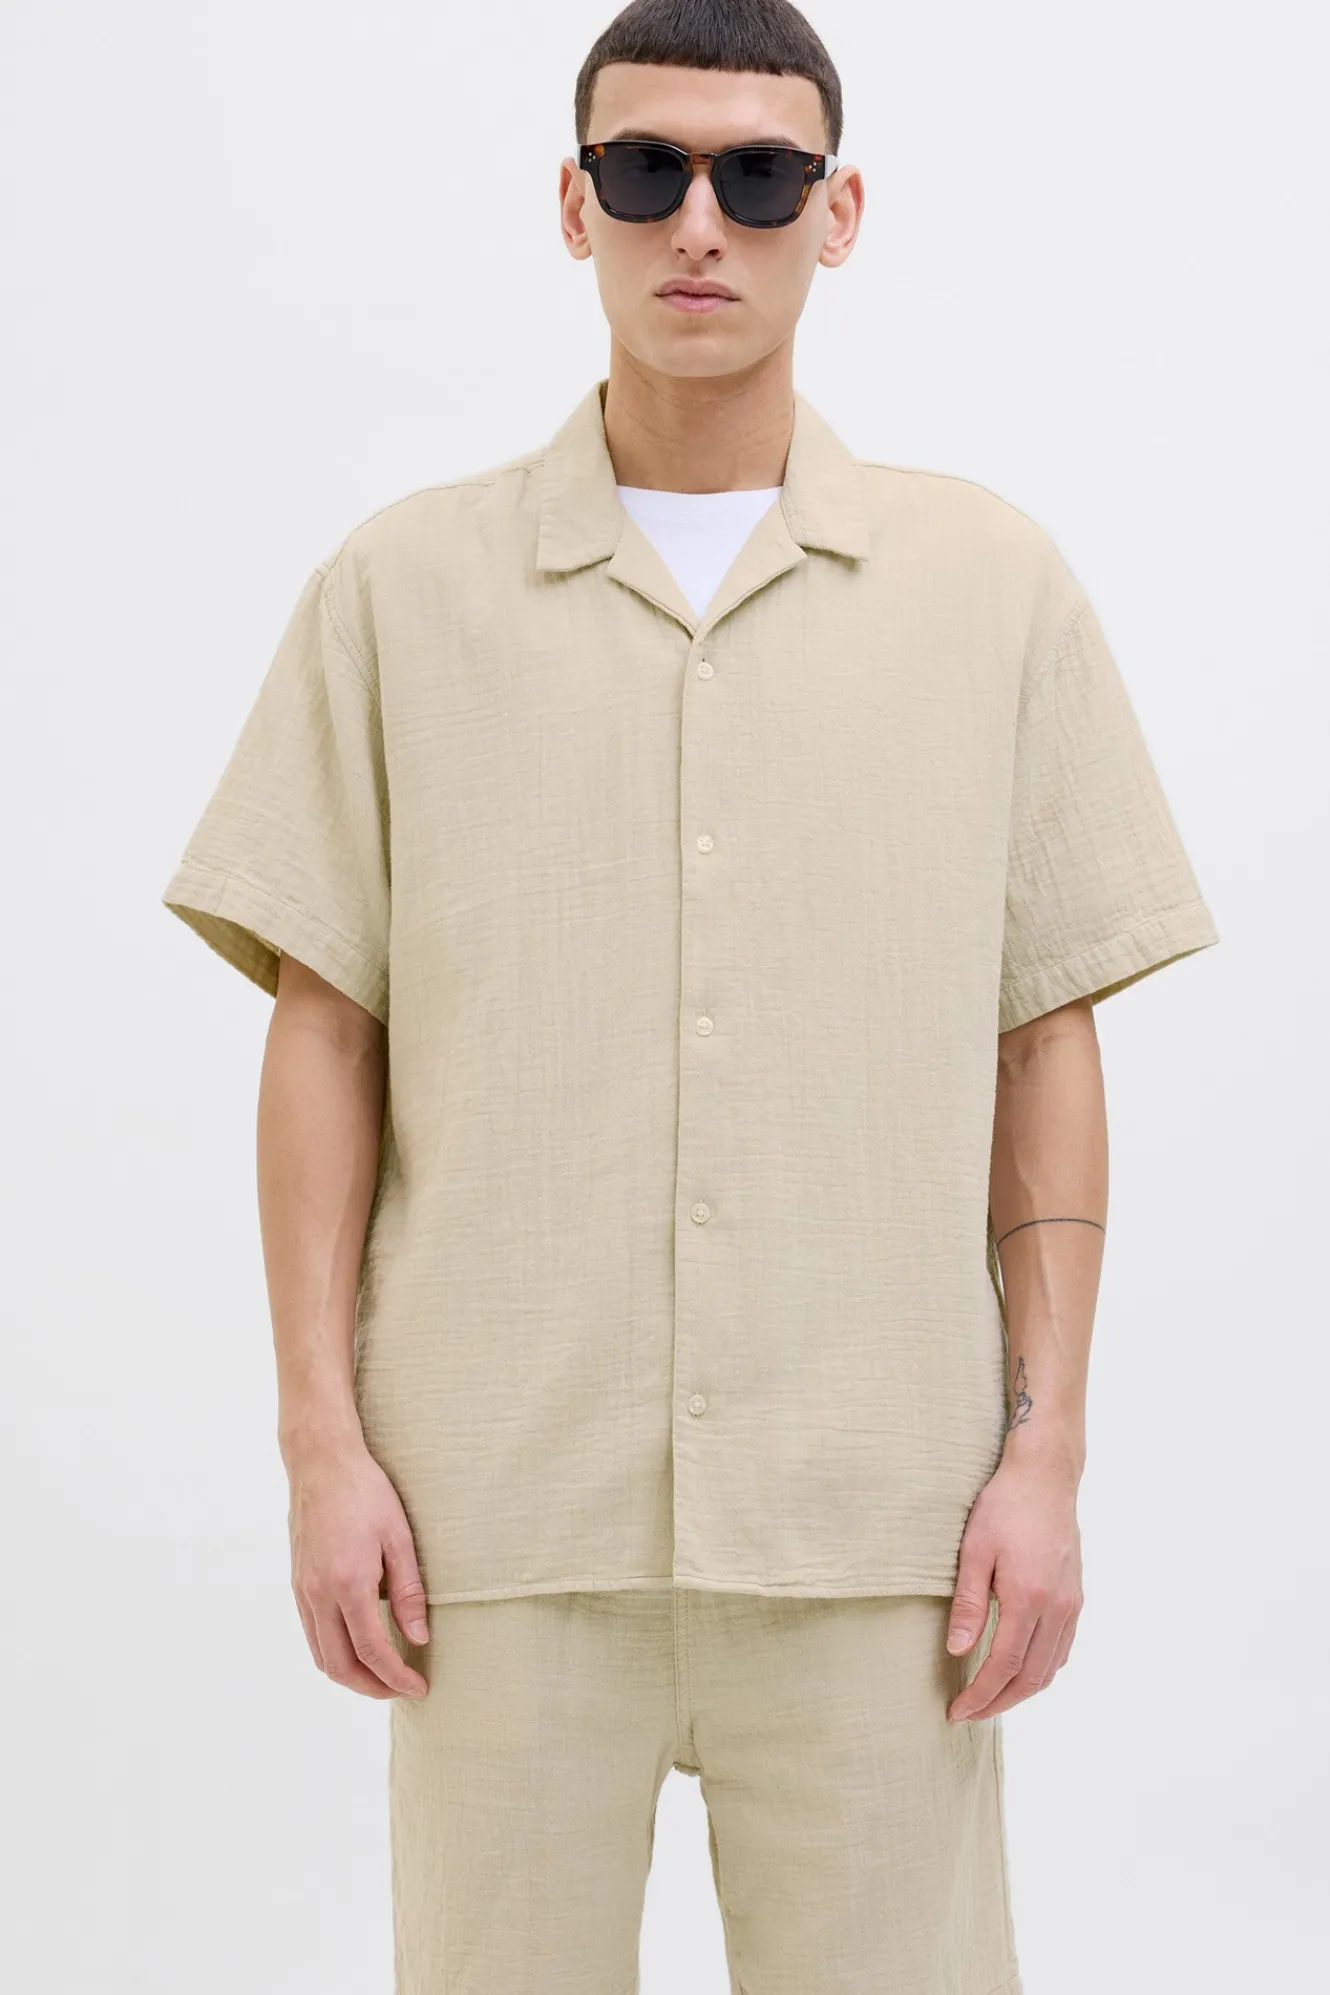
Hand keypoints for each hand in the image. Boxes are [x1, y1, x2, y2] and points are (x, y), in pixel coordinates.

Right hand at [286, 1439, 430, 1699]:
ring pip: (321, 1656)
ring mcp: (303, 1591)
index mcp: (347, 1583)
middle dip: (372, 1687)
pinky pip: (312, 1635)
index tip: (419, 1687)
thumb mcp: (399, 1537)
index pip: (372, 1651)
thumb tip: (419, 1638)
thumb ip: (408, 1591)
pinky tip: (357, 1647)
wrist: (321, 1462)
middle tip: (402, 1688)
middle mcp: (318, 1594)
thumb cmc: (366, 1493)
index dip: (396, 1677)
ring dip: (351, 1675)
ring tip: (383, 1675)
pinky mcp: (297, 1584)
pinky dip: (334, 1653)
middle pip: (340, 1666)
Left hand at [944, 1448, 1083, 1722]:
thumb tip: (957, 1651)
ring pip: (1050, 1668)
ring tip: (990, 1699)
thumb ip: (968, 1603)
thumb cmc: (1004, 1507)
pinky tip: (1019, 1671)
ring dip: (1021, 1691)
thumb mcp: (974, 1550)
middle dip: (999, 1702)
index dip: (980, 1695)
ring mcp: (1071, 1604)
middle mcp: (1057, 1608)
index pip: (1003, 1665)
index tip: (956, 1711)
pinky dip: (1040, 1670)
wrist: (1045, 1477)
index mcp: (1029, 1597)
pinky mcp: (1076, 1598)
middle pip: (1031, 1677)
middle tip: (969, 1714)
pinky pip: (1061, 1649)